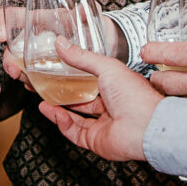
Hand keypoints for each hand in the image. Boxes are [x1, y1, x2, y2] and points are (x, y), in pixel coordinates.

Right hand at [40, 44, 163, 161]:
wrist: (145, 127)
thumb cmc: (136, 96)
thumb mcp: (106, 67)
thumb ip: (81, 57)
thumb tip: (61, 44)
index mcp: (116, 87)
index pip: (91, 80)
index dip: (72, 75)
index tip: (55, 70)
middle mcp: (110, 106)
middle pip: (81, 100)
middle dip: (61, 94)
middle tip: (43, 86)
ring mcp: (103, 125)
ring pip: (74, 117)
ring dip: (57, 108)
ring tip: (41, 98)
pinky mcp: (96, 141)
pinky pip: (74, 132)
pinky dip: (61, 122)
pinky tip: (50, 111)